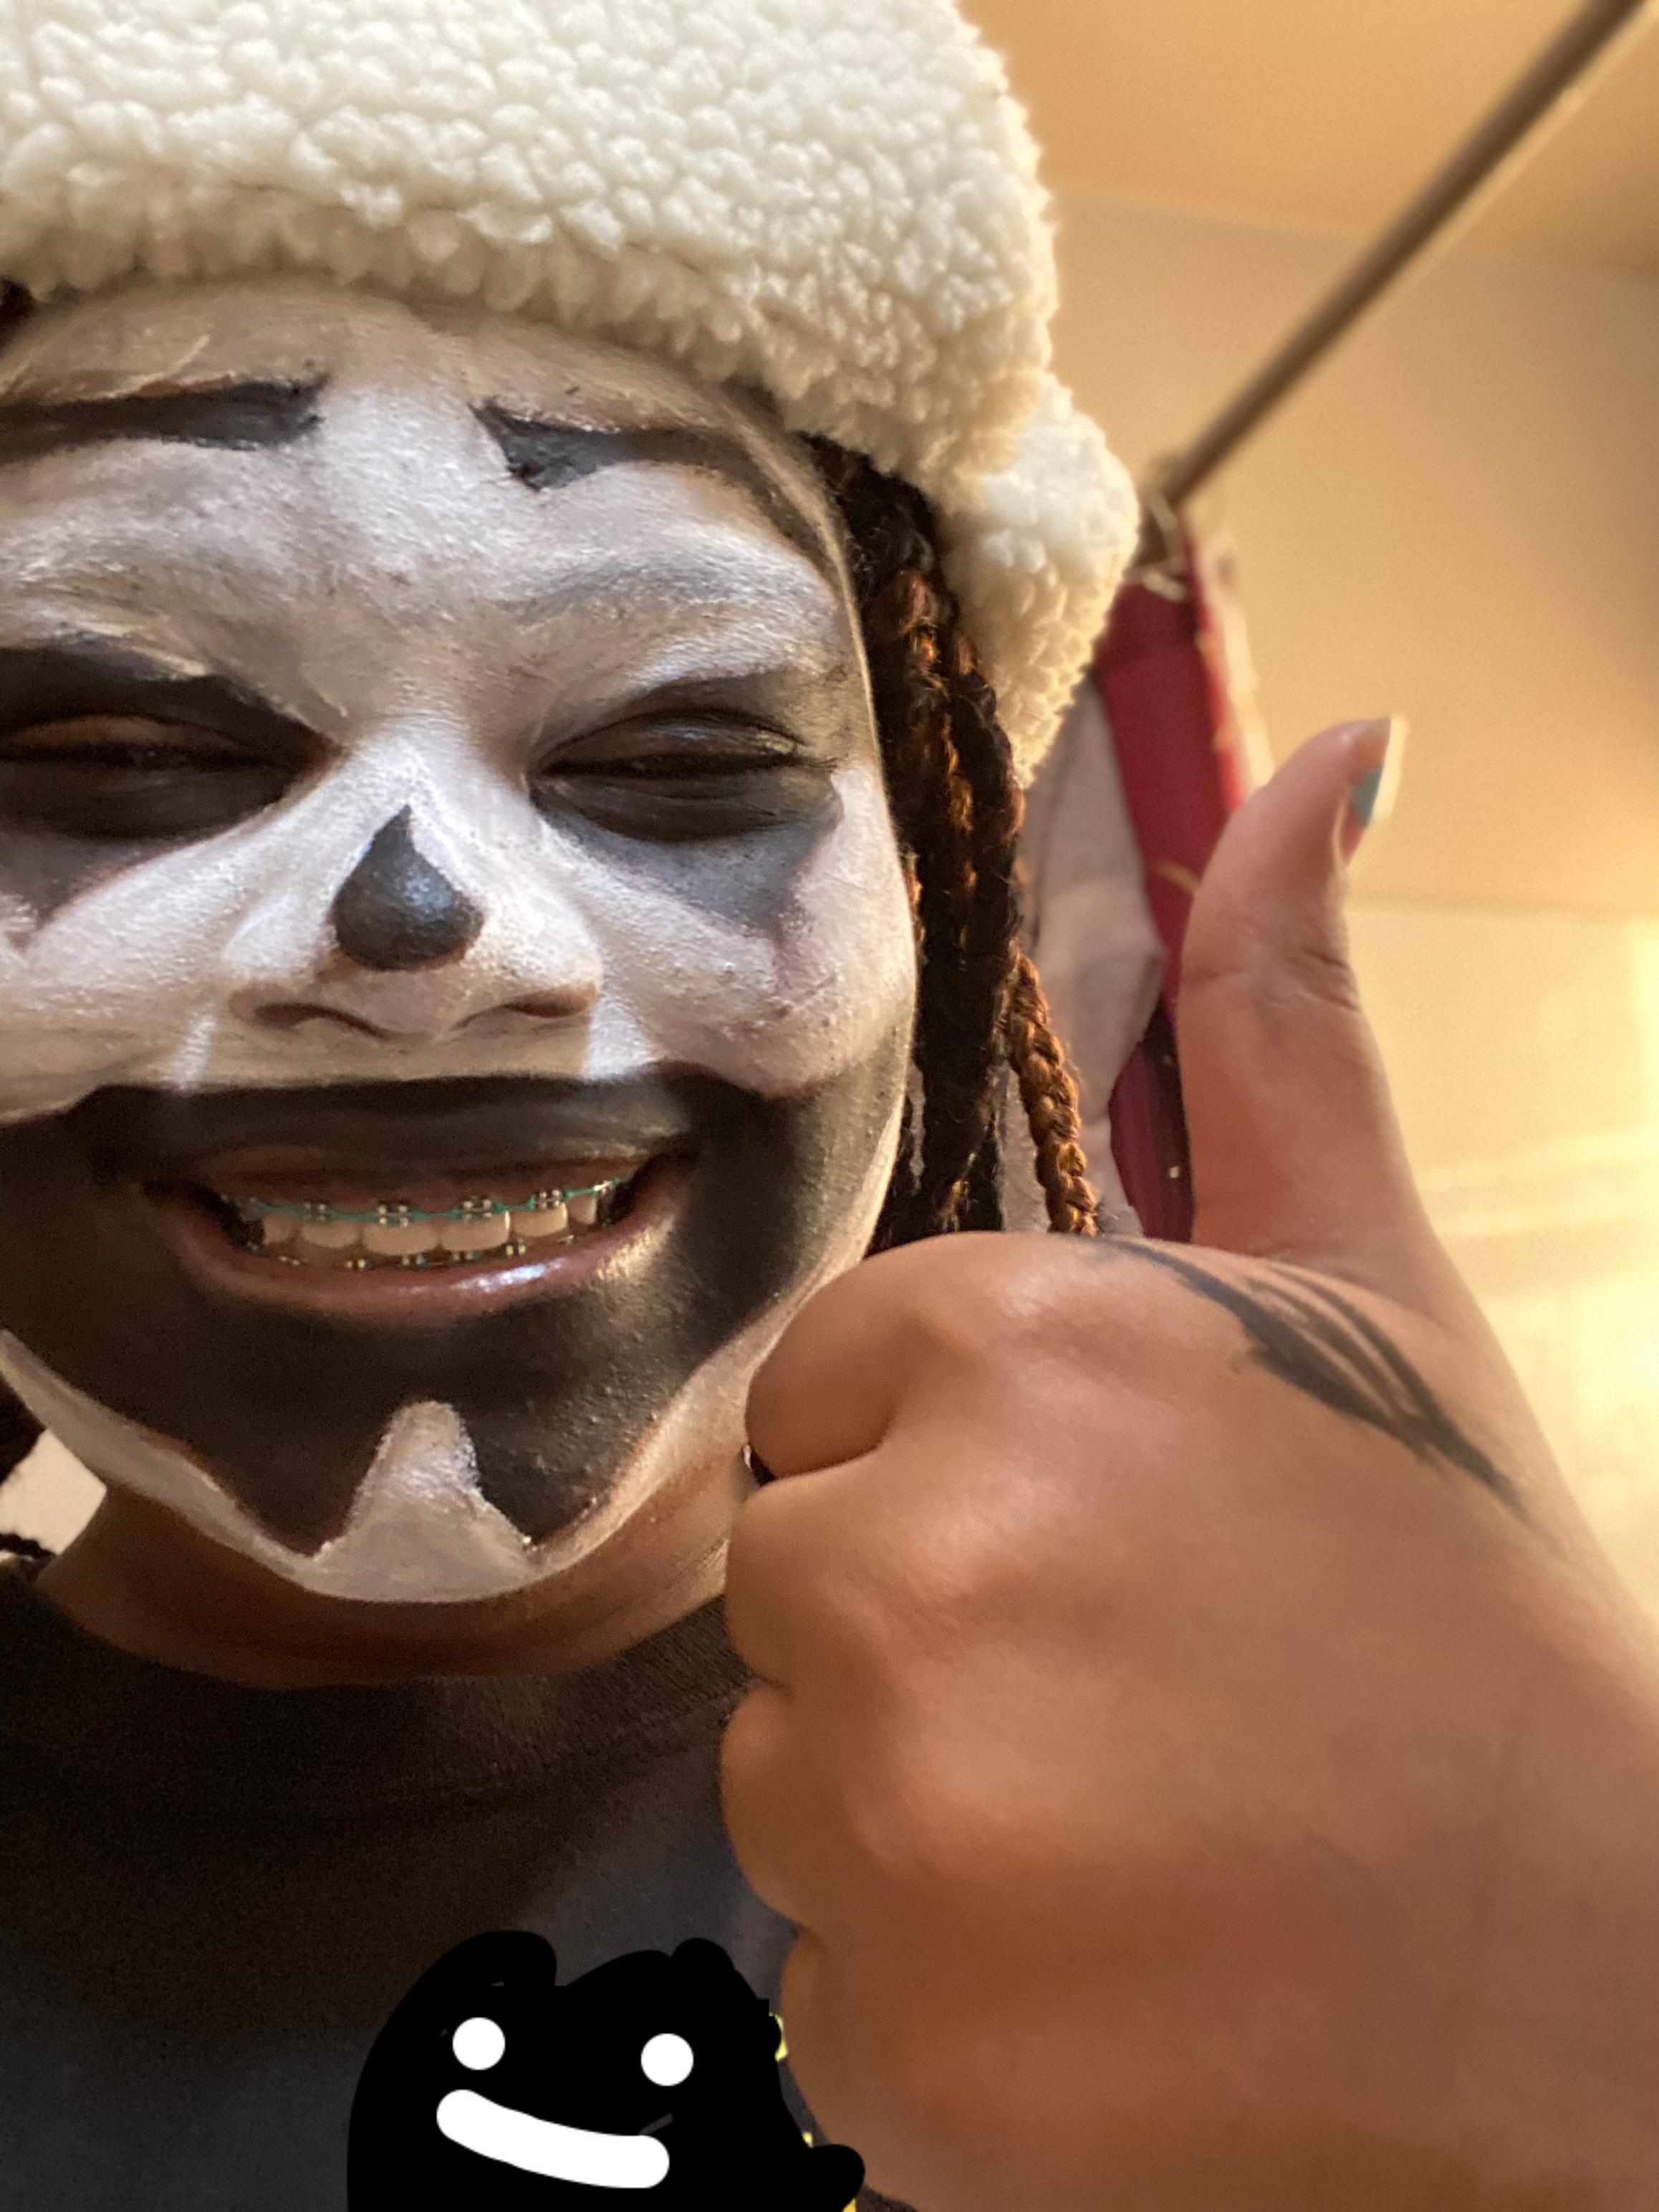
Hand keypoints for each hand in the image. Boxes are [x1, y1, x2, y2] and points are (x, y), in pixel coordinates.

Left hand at [720, 723, 1658, 2211]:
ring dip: (925, 1817)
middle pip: (788, 1579)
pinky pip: (822, 1977)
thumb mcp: (1371, 1295)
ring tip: (1139, 1841)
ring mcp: (896, 1824)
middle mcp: (923, 1561)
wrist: (1601, 1997)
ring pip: (788, 1778)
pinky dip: (942, 1997)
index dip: (951, 1463)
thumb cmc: (1464, 1615)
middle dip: (924, 1630)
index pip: (823, 1389)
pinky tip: (1117, 1982)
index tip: (1102, 1537)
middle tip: (1139, 1701)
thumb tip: (1332, 748)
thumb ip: (1284, 1025)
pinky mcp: (895, 2049)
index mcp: (1022, 1345)